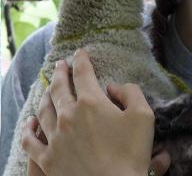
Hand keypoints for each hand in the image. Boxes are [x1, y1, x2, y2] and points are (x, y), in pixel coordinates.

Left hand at [20, 49, 155, 175]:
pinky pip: (30, 140)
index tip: (80, 52)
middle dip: (60, 73)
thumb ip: (131, 93)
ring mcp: (54, 137)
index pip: (83, 74)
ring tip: (48, 89)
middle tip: (61, 65)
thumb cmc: (131, 153)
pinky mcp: (46, 158)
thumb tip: (114, 87)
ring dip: (45, 96)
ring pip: (44, 110)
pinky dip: (28, 128)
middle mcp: (68, 116)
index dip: (82, 60)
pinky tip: (30, 122)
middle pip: (59, 89)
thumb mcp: (144, 116)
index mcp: (91, 103)